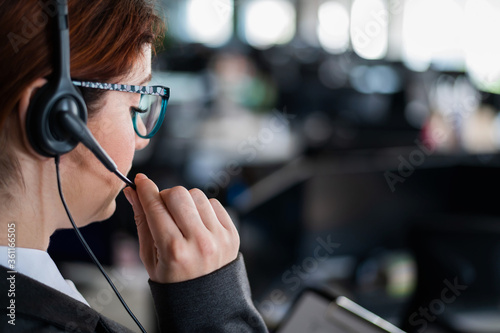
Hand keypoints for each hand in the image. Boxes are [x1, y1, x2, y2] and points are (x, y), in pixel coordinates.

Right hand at [123, 174, 239, 282]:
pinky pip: (215, 204)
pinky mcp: (232, 234)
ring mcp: (219, 237)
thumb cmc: (174, 282)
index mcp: (174, 251)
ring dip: (186, 203)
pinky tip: (198, 225)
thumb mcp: (149, 257)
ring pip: (197, 195)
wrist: (206, 302)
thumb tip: (134, 192)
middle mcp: (199, 242)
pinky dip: (203, 209)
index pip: (156, 207)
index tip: (141, 181)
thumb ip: (142, 222)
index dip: (146, 190)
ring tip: (182, 221)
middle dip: (166, 196)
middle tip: (163, 209)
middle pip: (179, 194)